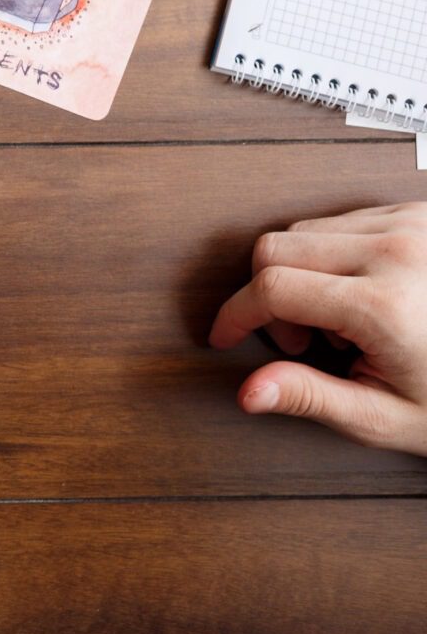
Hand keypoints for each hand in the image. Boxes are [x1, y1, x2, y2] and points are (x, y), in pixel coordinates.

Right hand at [209, 203, 426, 457]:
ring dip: (301, 274)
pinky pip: (344, 220)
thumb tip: (250, 391)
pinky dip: (334, 256)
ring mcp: (411, 226)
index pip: (271, 286)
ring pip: (306, 230)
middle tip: (301, 341)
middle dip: (267, 296)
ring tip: (340, 322)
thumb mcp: (387, 417)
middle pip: (277, 248)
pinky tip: (361, 295)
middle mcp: (396, 252)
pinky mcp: (419, 216)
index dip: (235, 314)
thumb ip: (313, 397)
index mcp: (383, 305)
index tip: (226, 335)